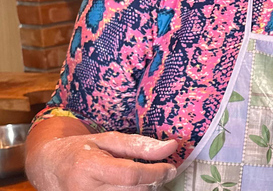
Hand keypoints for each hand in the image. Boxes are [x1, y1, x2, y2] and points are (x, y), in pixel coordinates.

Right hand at [26, 131, 177, 190]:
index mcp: (88, 167)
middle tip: (155, 172)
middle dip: (151, 182)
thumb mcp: (108, 140)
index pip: (130, 175)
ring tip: (138, 180)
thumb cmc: (79, 151)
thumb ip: (139, 145)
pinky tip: (128, 187)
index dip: (156, 173)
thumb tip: (171, 147)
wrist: (48, 168)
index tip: (170, 168)